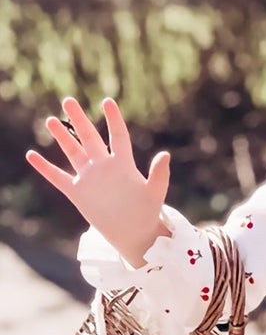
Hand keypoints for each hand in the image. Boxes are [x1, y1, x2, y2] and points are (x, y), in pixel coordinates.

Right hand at [26, 97, 170, 266]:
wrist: (134, 234)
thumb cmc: (147, 213)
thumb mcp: (155, 192)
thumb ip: (159, 174)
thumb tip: (165, 155)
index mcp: (123, 164)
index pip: (117, 136)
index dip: (113, 119)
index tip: (107, 102)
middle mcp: (104, 167)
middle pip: (89, 138)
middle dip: (79, 119)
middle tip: (68, 100)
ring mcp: (90, 179)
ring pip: (73, 152)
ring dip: (62, 137)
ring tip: (51, 120)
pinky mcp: (78, 193)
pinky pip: (59, 177)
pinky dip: (45, 168)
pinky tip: (32, 155)